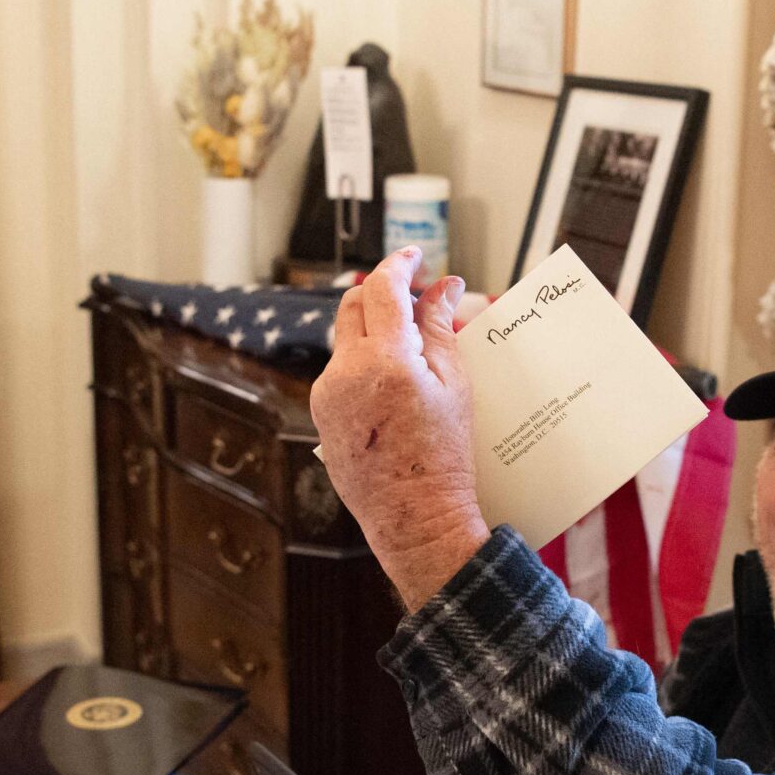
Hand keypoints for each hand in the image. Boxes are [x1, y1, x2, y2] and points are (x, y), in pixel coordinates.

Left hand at [311, 247, 486, 610]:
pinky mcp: (320, 415)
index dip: (399, 264)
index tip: (416, 257)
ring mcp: (327, 394)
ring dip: (374, 330)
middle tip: (414, 293)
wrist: (414, 517)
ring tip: (411, 345)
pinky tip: (392, 382)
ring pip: (346, 341)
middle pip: (353, 306)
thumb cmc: (444, 457)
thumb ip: (440, 328)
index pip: (383, 288)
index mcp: (385, 360)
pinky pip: (340, 373)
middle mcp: (346, 372)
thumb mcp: (453, 385)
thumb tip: (442, 287)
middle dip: (381, 291)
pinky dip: (364, 363)